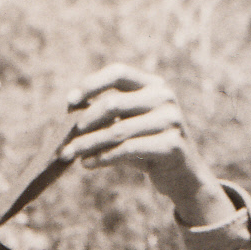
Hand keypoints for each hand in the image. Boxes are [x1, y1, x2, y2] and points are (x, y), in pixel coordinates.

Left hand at [61, 65, 228, 227]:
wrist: (183, 177)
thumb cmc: (148, 148)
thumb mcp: (129, 125)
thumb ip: (107, 115)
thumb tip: (71, 109)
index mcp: (154, 85)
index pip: (118, 73)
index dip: (91, 84)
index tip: (70, 101)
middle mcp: (165, 97)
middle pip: (114, 103)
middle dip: (86, 121)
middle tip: (67, 137)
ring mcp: (171, 120)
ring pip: (118, 130)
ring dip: (89, 143)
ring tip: (70, 154)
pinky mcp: (172, 145)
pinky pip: (128, 149)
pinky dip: (103, 157)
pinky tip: (88, 164)